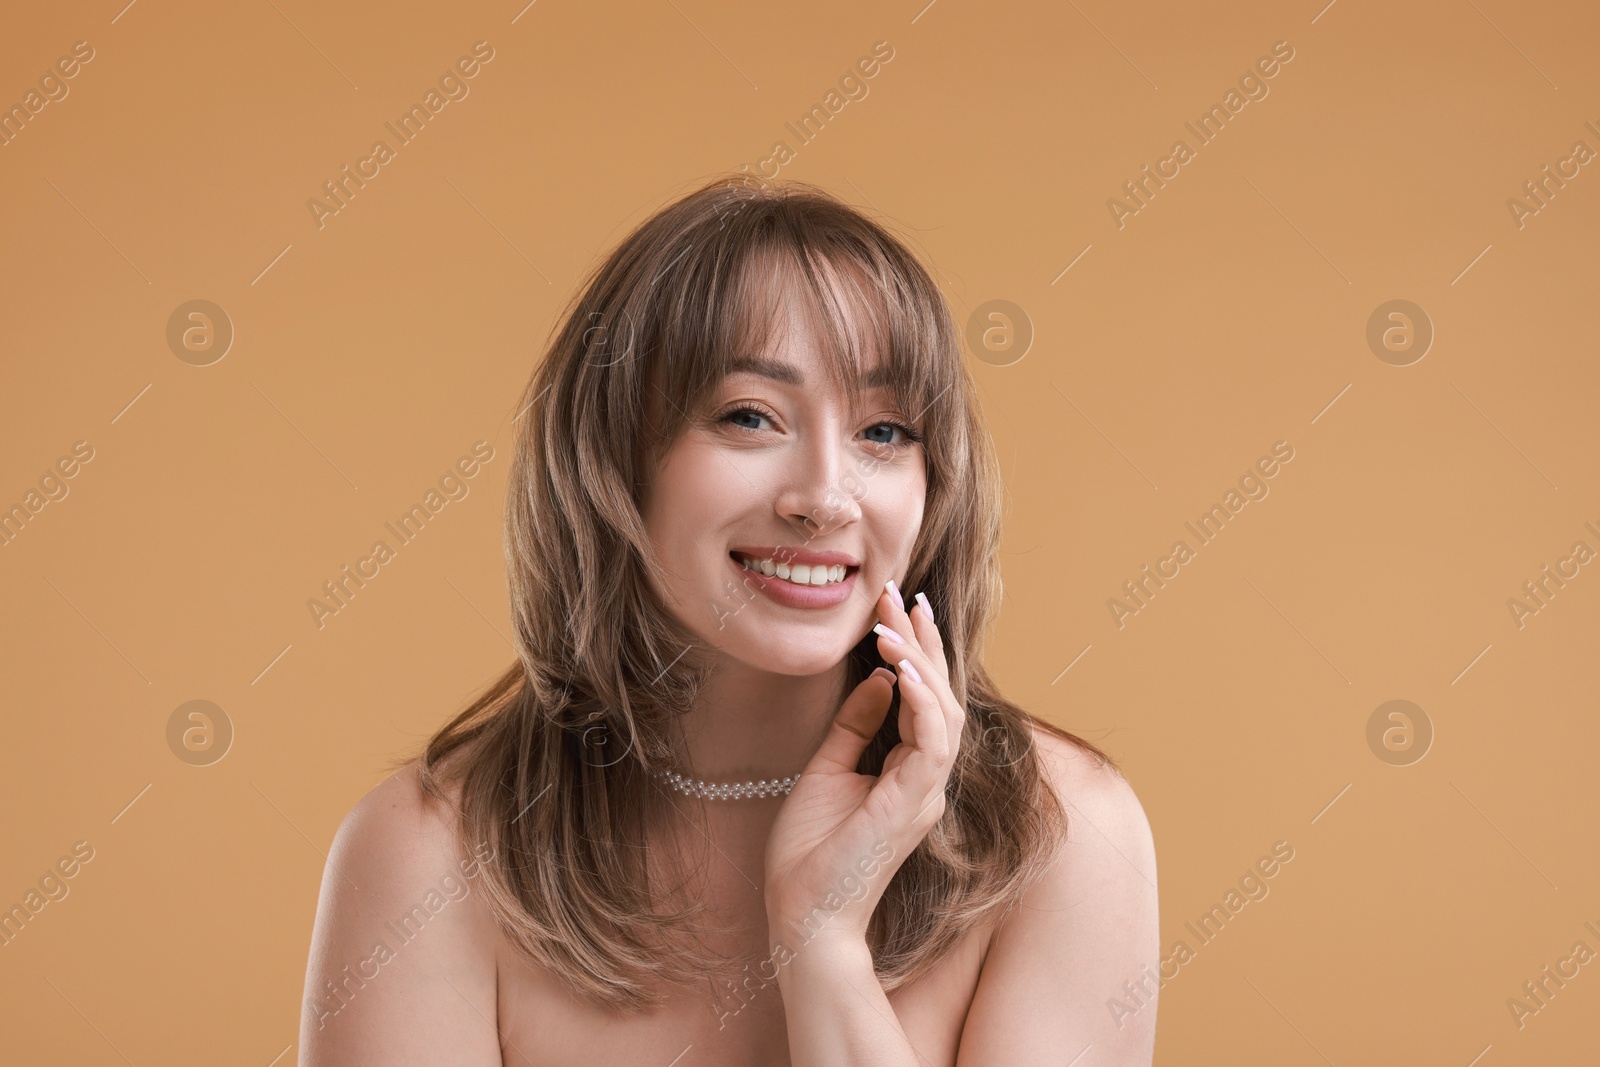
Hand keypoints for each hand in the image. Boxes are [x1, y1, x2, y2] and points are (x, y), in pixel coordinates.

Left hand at [763, 582, 963, 950]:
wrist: (801, 916)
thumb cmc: (810, 854)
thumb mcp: (827, 770)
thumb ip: (855, 725)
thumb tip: (876, 678)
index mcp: (909, 774)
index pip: (925, 702)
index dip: (917, 652)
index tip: (897, 607)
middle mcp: (926, 781)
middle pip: (942, 698)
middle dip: (924, 642)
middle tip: (902, 594)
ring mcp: (924, 794)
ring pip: (945, 713)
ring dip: (923, 662)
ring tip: (895, 620)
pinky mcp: (912, 804)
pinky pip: (932, 742)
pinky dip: (922, 701)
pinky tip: (903, 668)